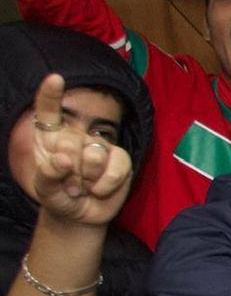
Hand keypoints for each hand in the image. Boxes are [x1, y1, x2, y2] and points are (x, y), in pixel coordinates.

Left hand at [27, 73, 133, 224]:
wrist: (82, 216)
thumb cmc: (59, 198)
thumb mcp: (45, 191)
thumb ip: (47, 175)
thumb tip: (63, 160)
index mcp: (50, 137)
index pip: (49, 111)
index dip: (51, 94)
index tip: (55, 78)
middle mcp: (75, 137)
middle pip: (71, 140)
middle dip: (69, 169)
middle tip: (68, 184)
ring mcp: (100, 146)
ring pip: (95, 154)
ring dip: (87, 179)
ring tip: (82, 188)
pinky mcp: (121, 160)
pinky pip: (116, 167)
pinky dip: (105, 184)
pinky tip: (98, 190)